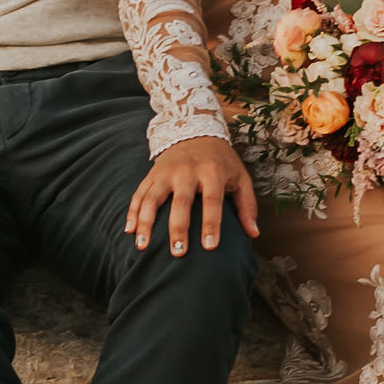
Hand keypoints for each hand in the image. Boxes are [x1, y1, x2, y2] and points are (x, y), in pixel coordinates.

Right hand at [126, 136, 259, 256]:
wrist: (195, 129)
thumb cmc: (222, 161)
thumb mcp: (240, 177)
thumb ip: (247, 206)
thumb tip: (253, 235)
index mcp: (212, 172)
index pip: (212, 201)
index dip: (211, 224)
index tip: (209, 247)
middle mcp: (187, 171)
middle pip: (180, 202)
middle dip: (178, 228)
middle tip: (177, 253)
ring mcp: (166, 172)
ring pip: (153, 198)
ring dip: (146, 222)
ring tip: (143, 246)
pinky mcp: (152, 173)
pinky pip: (139, 193)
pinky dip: (133, 212)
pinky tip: (129, 231)